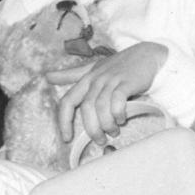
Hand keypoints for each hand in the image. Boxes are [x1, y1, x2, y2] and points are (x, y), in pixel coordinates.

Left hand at [50, 41, 168, 143]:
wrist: (147, 54)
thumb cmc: (119, 64)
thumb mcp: (94, 68)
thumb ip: (72, 74)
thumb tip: (47, 76)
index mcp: (86, 79)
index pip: (67, 102)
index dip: (64, 122)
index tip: (67, 138)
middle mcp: (96, 79)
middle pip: (86, 109)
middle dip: (92, 129)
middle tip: (100, 140)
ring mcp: (112, 80)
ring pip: (101, 107)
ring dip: (106, 124)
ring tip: (113, 132)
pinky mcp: (127, 82)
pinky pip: (118, 101)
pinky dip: (118, 113)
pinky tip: (122, 119)